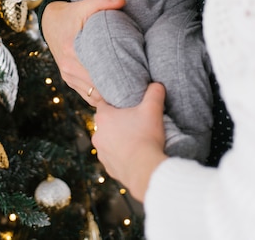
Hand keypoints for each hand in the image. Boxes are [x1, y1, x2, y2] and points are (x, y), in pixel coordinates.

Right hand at [41, 0, 124, 103]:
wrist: (50, 22)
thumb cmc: (70, 14)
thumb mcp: (84, 5)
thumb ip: (103, 2)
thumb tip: (122, 2)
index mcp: (72, 50)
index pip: (98, 73)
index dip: (116, 80)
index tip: (134, 79)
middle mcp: (68, 67)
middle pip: (97, 89)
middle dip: (116, 91)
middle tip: (137, 90)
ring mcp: (67, 75)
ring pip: (92, 96)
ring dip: (108, 96)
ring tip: (128, 94)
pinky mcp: (68, 78)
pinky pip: (86, 95)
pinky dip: (100, 96)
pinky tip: (114, 94)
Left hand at [92, 83, 166, 201]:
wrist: (145, 170)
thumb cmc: (146, 136)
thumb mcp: (153, 109)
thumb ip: (154, 92)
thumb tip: (157, 84)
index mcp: (104, 117)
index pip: (104, 104)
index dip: (115, 103)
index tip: (126, 104)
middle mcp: (98, 135)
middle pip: (106, 123)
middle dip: (118, 122)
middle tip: (135, 121)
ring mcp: (102, 153)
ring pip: (109, 142)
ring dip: (119, 140)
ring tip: (137, 140)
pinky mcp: (109, 169)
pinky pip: (114, 158)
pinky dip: (122, 156)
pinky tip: (136, 155)